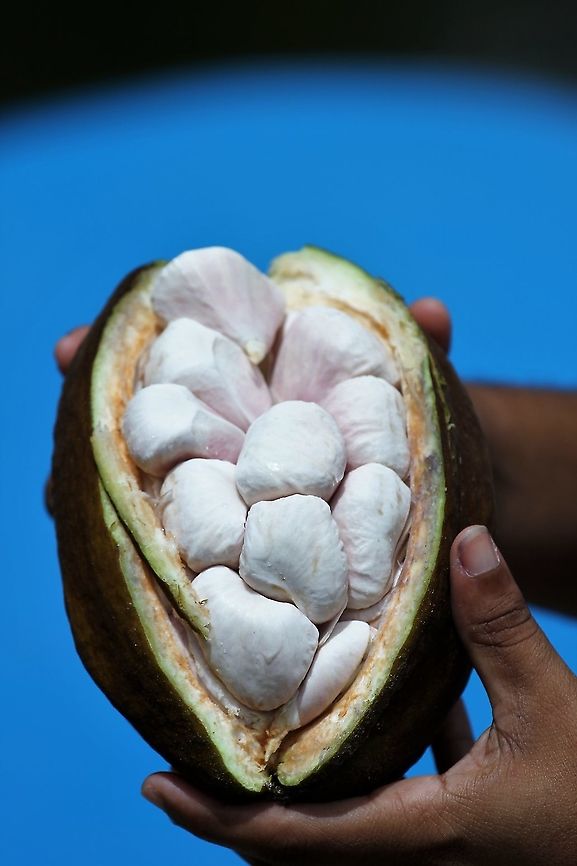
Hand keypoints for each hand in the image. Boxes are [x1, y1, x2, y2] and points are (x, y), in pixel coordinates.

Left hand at [141, 527, 576, 865]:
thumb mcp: (553, 707)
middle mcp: (416, 857)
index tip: (157, 785)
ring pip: (338, 832)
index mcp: (423, 833)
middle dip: (236, 808)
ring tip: (262, 732)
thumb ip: (500, 626)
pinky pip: (387, 813)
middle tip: (188, 754)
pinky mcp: (457, 841)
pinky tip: (389, 721)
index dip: (219, 814)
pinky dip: (362, 775)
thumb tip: (464, 539)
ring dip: (295, 791)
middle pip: (297, 848)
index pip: (295, 837)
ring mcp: (434, 856)